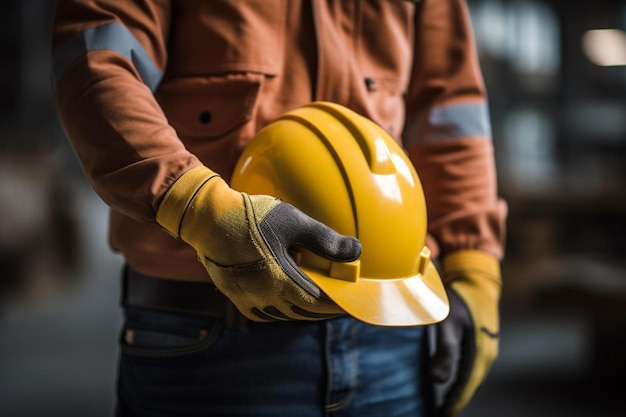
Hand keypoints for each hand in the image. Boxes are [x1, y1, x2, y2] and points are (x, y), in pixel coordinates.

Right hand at [156, 166, 361, 320]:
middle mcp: (263, 297)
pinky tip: (285, 298)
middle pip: (301, 313)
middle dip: (321, 309)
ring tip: (314, 300)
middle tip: (336, 301)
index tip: (350, 303)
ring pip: (283, 315)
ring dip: (301, 310)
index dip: (336, 305)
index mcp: (280, 282)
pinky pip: (264, 312)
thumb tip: (356, 251)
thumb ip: (325, 240)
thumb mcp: (293, 222)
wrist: (207, 218)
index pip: (317, 304)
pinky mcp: (236, 296)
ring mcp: (247, 299)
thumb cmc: (250, 217)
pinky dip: (280, 309)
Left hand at [429, 250, 500, 416]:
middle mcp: (487, 353)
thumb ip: (444, 351)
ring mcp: (486, 348)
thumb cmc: (460, 300)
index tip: (443, 416)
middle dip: (457, 401)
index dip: (455, 403)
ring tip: (445, 406)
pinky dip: (462, 380)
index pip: (466, 385)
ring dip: (459, 392)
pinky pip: (471, 368)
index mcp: (480, 352)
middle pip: (470, 384)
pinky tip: (453, 384)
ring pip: (471, 377)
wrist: (476, 281)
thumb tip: (438, 380)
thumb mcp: (449, 322)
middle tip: (441, 415)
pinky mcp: (480, 343)